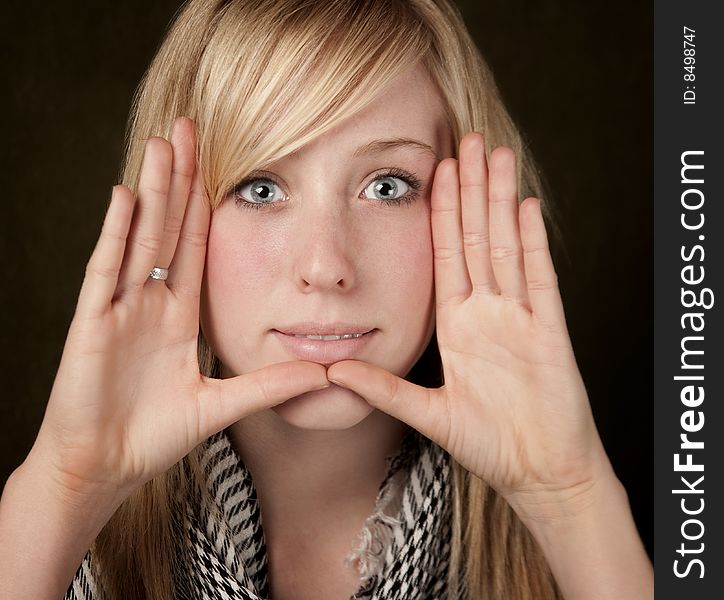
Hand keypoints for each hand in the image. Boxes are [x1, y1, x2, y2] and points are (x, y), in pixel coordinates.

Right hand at [32, 117, 327, 503]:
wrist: (103, 467)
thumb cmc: (153, 435)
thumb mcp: (221, 405)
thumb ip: (268, 385)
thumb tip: (325, 374)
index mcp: (178, 316)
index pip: (194, 246)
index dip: (206, 204)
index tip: (220, 163)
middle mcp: (149, 302)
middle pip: (168, 227)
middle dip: (181, 178)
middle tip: (190, 127)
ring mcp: (119, 308)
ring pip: (140, 237)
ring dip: (153, 190)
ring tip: (163, 142)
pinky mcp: (92, 324)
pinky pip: (106, 271)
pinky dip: (116, 233)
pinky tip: (127, 195)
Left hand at [327, 132, 611, 516]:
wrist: (539, 472)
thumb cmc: (490, 443)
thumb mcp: (427, 413)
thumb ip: (382, 389)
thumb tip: (332, 372)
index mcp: (458, 325)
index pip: (446, 254)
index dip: (442, 212)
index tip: (435, 171)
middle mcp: (488, 312)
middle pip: (477, 237)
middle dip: (471, 189)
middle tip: (467, 140)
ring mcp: (519, 318)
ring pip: (507, 245)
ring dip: (501, 200)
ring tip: (497, 154)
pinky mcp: (548, 331)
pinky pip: (540, 279)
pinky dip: (533, 242)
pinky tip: (526, 205)